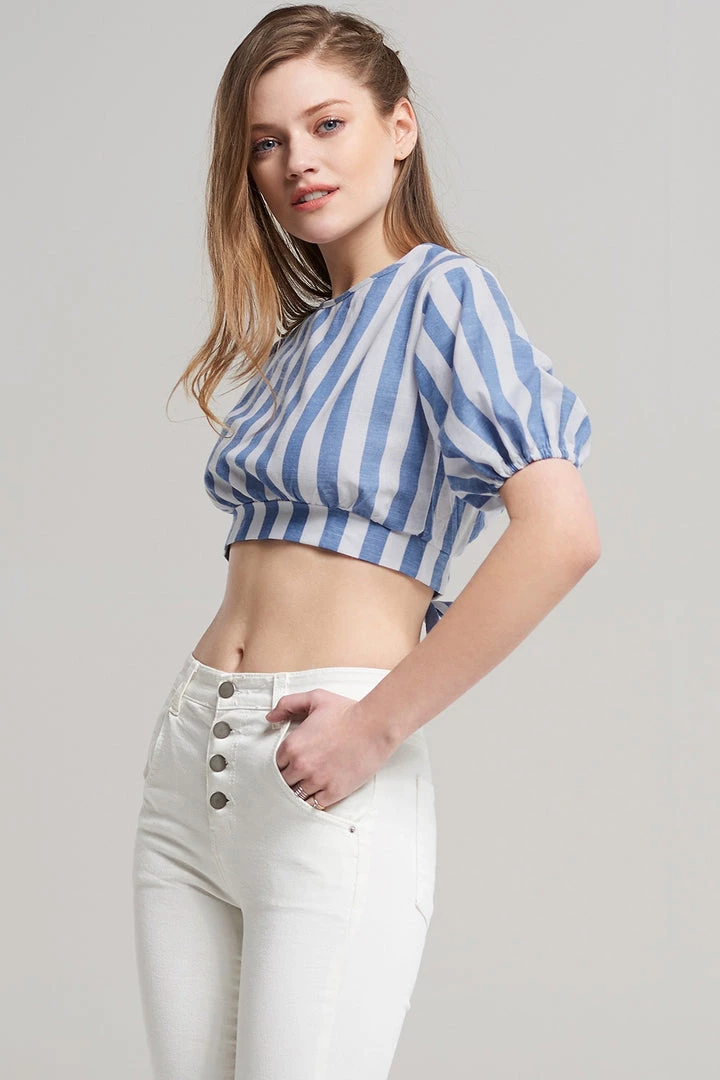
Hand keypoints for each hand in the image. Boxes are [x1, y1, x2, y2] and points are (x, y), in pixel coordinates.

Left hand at [266, 688, 390, 809]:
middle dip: (291, 778)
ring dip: (301, 790)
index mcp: (293, 745)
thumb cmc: (348, 712)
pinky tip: (319, 793)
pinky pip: (314, 805)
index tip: (291, 763)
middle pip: (284, 782)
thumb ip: (288, 704)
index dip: (283, 764)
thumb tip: (271, 717)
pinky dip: (314, 801)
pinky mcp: (333, 792)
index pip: (276, 764)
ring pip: (297, 795)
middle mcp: (301, 765)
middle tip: (301, 774)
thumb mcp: (315, 699)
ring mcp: (317, 781)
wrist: (375, 726)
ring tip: (310, 784)